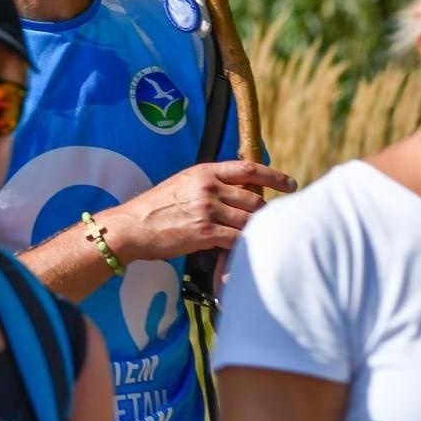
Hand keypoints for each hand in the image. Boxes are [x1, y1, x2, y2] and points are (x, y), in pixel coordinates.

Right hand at [105, 160, 295, 263]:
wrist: (131, 227)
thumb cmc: (154, 209)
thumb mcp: (181, 184)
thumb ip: (209, 184)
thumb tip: (239, 192)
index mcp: (203, 172)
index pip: (249, 168)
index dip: (274, 176)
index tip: (290, 185)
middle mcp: (208, 187)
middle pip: (254, 199)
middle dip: (262, 213)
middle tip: (263, 223)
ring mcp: (208, 209)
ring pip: (249, 220)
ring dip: (253, 232)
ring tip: (254, 239)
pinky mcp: (205, 232)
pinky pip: (237, 239)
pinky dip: (242, 247)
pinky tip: (240, 251)